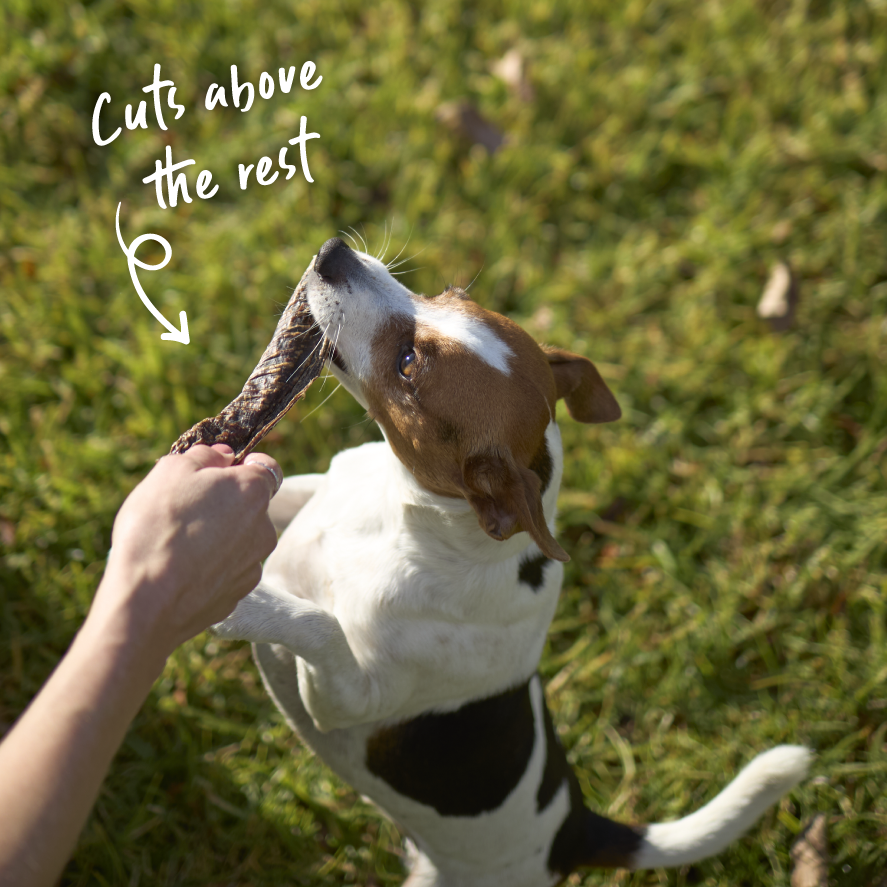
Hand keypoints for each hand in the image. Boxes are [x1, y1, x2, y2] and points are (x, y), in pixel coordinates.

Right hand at [90, 444, 280, 658]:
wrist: (144, 600)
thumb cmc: (157, 526)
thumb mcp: (170, 471)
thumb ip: (205, 457)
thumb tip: (225, 456)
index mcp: (253, 492)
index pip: (267, 468)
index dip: (245, 465)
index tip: (222, 469)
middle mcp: (264, 529)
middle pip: (250, 506)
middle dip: (225, 503)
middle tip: (186, 508)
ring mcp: (252, 565)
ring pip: (239, 541)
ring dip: (218, 537)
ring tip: (178, 544)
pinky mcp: (237, 595)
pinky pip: (226, 571)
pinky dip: (210, 567)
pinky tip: (181, 571)